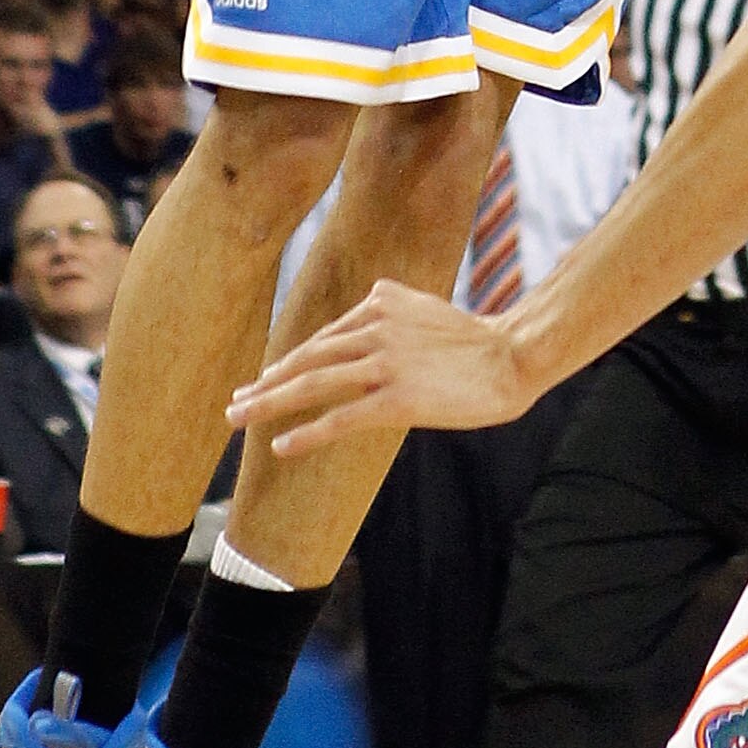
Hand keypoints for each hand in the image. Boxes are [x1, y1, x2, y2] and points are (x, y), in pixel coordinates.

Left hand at [227, 280, 528, 459]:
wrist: (513, 355)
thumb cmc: (473, 340)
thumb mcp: (424, 308)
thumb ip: (390, 308)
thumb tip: (370, 301)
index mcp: (379, 302)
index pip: (323, 339)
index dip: (289, 362)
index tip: (262, 379)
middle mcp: (375, 327)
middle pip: (307, 358)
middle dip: (266, 382)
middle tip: (233, 402)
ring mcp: (385, 362)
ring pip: (314, 385)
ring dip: (270, 403)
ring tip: (238, 418)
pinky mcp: (398, 398)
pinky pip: (341, 417)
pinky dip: (307, 432)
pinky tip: (281, 445)